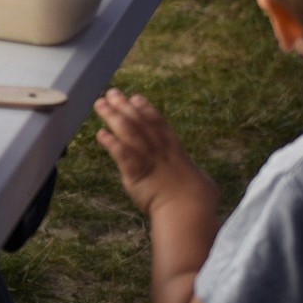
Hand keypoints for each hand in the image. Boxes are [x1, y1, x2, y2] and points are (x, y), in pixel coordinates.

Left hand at [93, 89, 217, 219]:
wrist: (190, 210)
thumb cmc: (200, 201)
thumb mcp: (202, 184)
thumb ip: (196, 179)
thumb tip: (202, 184)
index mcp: (176, 151)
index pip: (159, 124)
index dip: (146, 109)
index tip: (135, 97)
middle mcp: (160, 151)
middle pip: (140, 123)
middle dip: (124, 107)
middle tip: (111, 93)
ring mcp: (148, 160)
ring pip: (129, 133)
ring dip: (113, 117)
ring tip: (100, 104)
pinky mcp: (136, 174)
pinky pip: (122, 155)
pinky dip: (111, 143)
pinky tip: (101, 134)